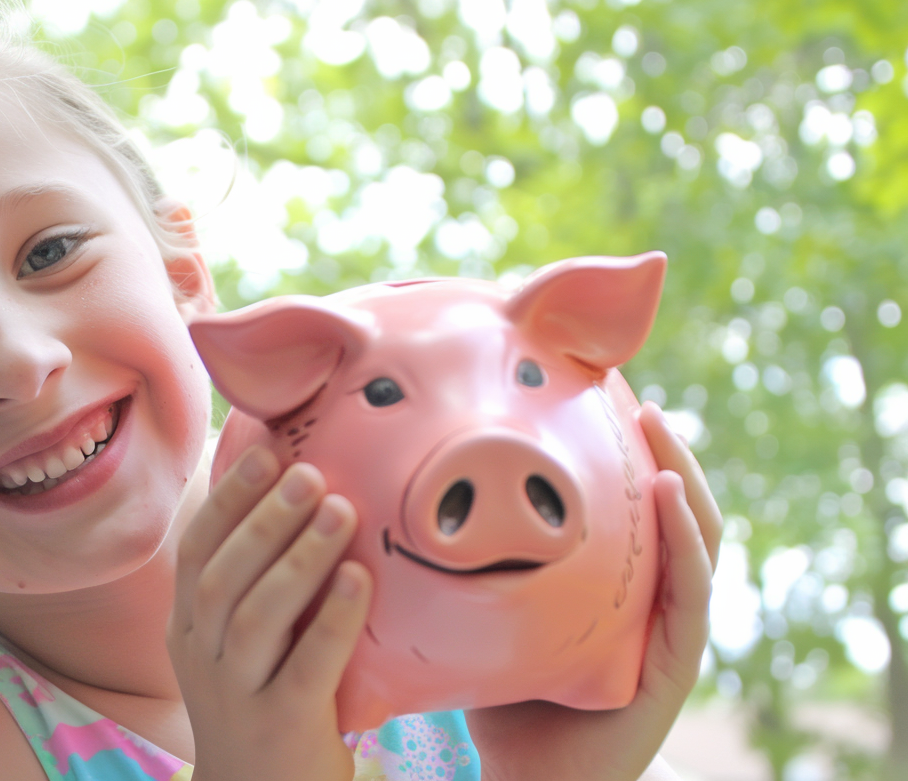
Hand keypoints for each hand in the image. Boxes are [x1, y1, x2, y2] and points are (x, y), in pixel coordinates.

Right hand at [169, 446, 371, 780]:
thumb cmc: (261, 705)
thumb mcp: (238, 647)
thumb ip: (253, 588)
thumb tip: (300, 502)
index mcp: (189, 630)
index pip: (197, 551)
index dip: (227, 499)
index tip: (263, 452)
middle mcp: (204, 658)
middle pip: (222, 577)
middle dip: (264, 518)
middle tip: (308, 473)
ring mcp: (238, 694)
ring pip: (257, 615)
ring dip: (299, 557)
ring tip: (340, 510)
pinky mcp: (283, 725)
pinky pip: (306, 665)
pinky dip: (332, 617)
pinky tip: (360, 578)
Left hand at [464, 401, 721, 780]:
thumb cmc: (501, 700)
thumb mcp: (485, 614)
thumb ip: (467, 563)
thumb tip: (399, 490)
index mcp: (614, 587)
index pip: (632, 508)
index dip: (627, 455)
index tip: (602, 394)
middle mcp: (649, 602)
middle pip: (672, 511)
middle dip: (662, 450)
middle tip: (634, 396)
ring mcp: (669, 633)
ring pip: (695, 541)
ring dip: (682, 478)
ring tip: (658, 427)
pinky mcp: (674, 666)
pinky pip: (688, 593)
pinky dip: (684, 540)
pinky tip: (666, 495)